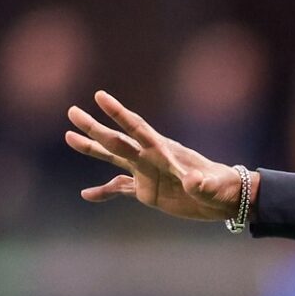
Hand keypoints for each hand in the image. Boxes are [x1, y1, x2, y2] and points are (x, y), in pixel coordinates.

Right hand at [66, 91, 245, 220]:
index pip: (137, 128)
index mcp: (164, 152)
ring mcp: (147, 173)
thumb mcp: (213, 187)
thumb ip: (202, 184)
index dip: (118, 113)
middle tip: (71, 111)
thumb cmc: (223, 189)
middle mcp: (150, 158)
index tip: (100, 96)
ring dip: (92, 148)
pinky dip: (104, 191)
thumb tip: (193, 182)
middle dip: (95, 127)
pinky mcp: (147, 191)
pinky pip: (120, 189)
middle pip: (117, 140)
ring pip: (113, 158)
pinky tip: (86, 195)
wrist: (225, 199)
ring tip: (69, 136)